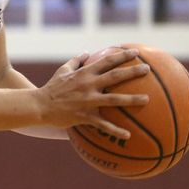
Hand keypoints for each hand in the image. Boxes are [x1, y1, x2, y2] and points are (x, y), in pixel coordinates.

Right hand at [33, 47, 148, 138]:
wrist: (40, 105)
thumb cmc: (52, 87)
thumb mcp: (63, 70)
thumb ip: (75, 61)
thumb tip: (86, 52)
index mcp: (85, 73)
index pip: (107, 61)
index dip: (122, 56)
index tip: (136, 52)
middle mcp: (89, 85)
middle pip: (115, 76)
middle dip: (133, 71)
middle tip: (148, 69)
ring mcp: (88, 100)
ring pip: (114, 99)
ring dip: (132, 99)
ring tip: (147, 99)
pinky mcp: (85, 116)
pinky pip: (103, 124)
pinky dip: (115, 130)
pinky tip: (128, 136)